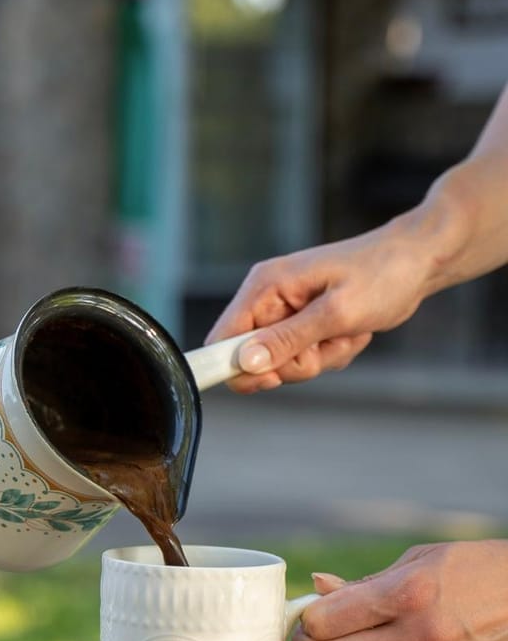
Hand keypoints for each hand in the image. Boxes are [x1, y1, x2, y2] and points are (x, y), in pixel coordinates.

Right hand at [206, 220, 432, 392]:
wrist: (417, 261)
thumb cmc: (382, 275)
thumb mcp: (336, 313)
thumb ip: (288, 339)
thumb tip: (246, 362)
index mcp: (265, 287)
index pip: (223, 337)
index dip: (235, 366)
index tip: (271, 379)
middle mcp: (268, 299)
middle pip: (256, 359)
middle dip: (296, 362)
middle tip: (327, 344)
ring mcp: (286, 312)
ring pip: (284, 363)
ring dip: (320, 358)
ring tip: (346, 332)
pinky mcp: (304, 323)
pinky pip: (305, 357)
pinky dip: (331, 353)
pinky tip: (350, 332)